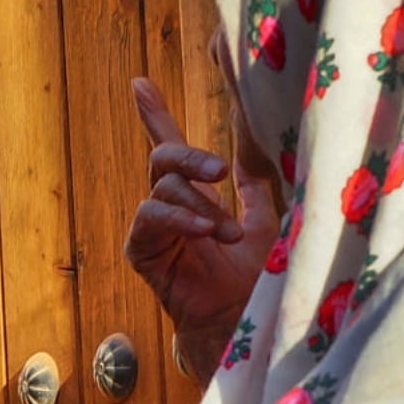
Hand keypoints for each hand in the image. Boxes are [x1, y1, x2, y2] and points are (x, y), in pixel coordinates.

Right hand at [123, 78, 278, 370]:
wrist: (242, 320)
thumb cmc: (254, 276)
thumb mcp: (263, 220)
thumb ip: (254, 185)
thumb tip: (254, 146)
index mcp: (194, 194)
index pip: (170, 146)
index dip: (155, 115)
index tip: (140, 83)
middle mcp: (169, 207)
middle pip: (165, 158)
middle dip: (193, 157)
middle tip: (222, 171)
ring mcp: (152, 229)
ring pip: (163, 188)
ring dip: (199, 205)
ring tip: (228, 233)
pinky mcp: (142, 252)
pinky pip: (150, 219)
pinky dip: (179, 220)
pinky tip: (204, 233)